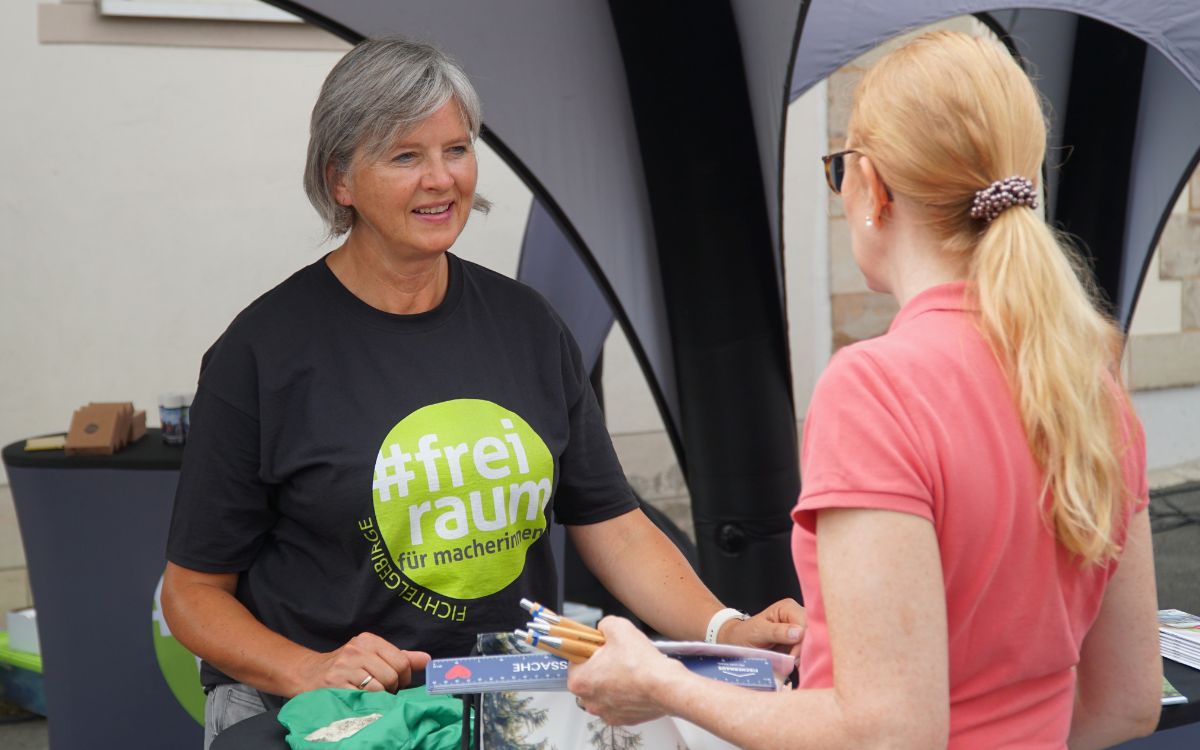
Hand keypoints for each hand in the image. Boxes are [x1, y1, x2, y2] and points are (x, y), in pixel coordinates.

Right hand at [295, 632, 430, 694]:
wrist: (307, 674)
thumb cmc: (345, 666)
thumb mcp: (371, 654)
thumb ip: (400, 657)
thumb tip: (427, 660)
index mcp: (368, 640)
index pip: (401, 660)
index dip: (404, 676)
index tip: (398, 682)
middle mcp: (357, 650)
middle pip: (393, 674)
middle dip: (393, 688)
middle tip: (383, 690)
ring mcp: (345, 667)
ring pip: (381, 687)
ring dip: (380, 696)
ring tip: (370, 694)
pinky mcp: (336, 683)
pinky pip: (365, 697)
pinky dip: (368, 701)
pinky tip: (360, 697)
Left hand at [567, 616, 685, 725]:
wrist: (666, 687)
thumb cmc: (641, 664)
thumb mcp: (618, 627)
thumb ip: (603, 625)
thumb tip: (603, 628)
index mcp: (580, 680)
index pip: (574, 659)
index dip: (588, 648)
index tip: (598, 645)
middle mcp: (588, 700)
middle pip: (588, 676)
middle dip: (600, 665)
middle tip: (617, 655)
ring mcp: (605, 712)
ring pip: (603, 691)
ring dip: (612, 681)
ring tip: (629, 669)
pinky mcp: (622, 719)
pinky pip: (618, 703)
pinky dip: (625, 694)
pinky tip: (636, 682)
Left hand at [719, 598, 805, 658]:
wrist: (738, 642)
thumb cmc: (745, 634)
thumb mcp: (758, 632)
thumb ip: (777, 631)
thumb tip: (799, 632)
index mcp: (788, 607)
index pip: (805, 623)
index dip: (802, 640)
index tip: (793, 656)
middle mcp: (796, 615)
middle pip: (811, 633)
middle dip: (804, 649)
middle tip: (792, 661)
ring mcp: (799, 629)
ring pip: (811, 643)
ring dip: (803, 655)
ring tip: (789, 662)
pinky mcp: (798, 642)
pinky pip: (807, 650)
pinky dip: (801, 658)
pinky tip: (792, 662)